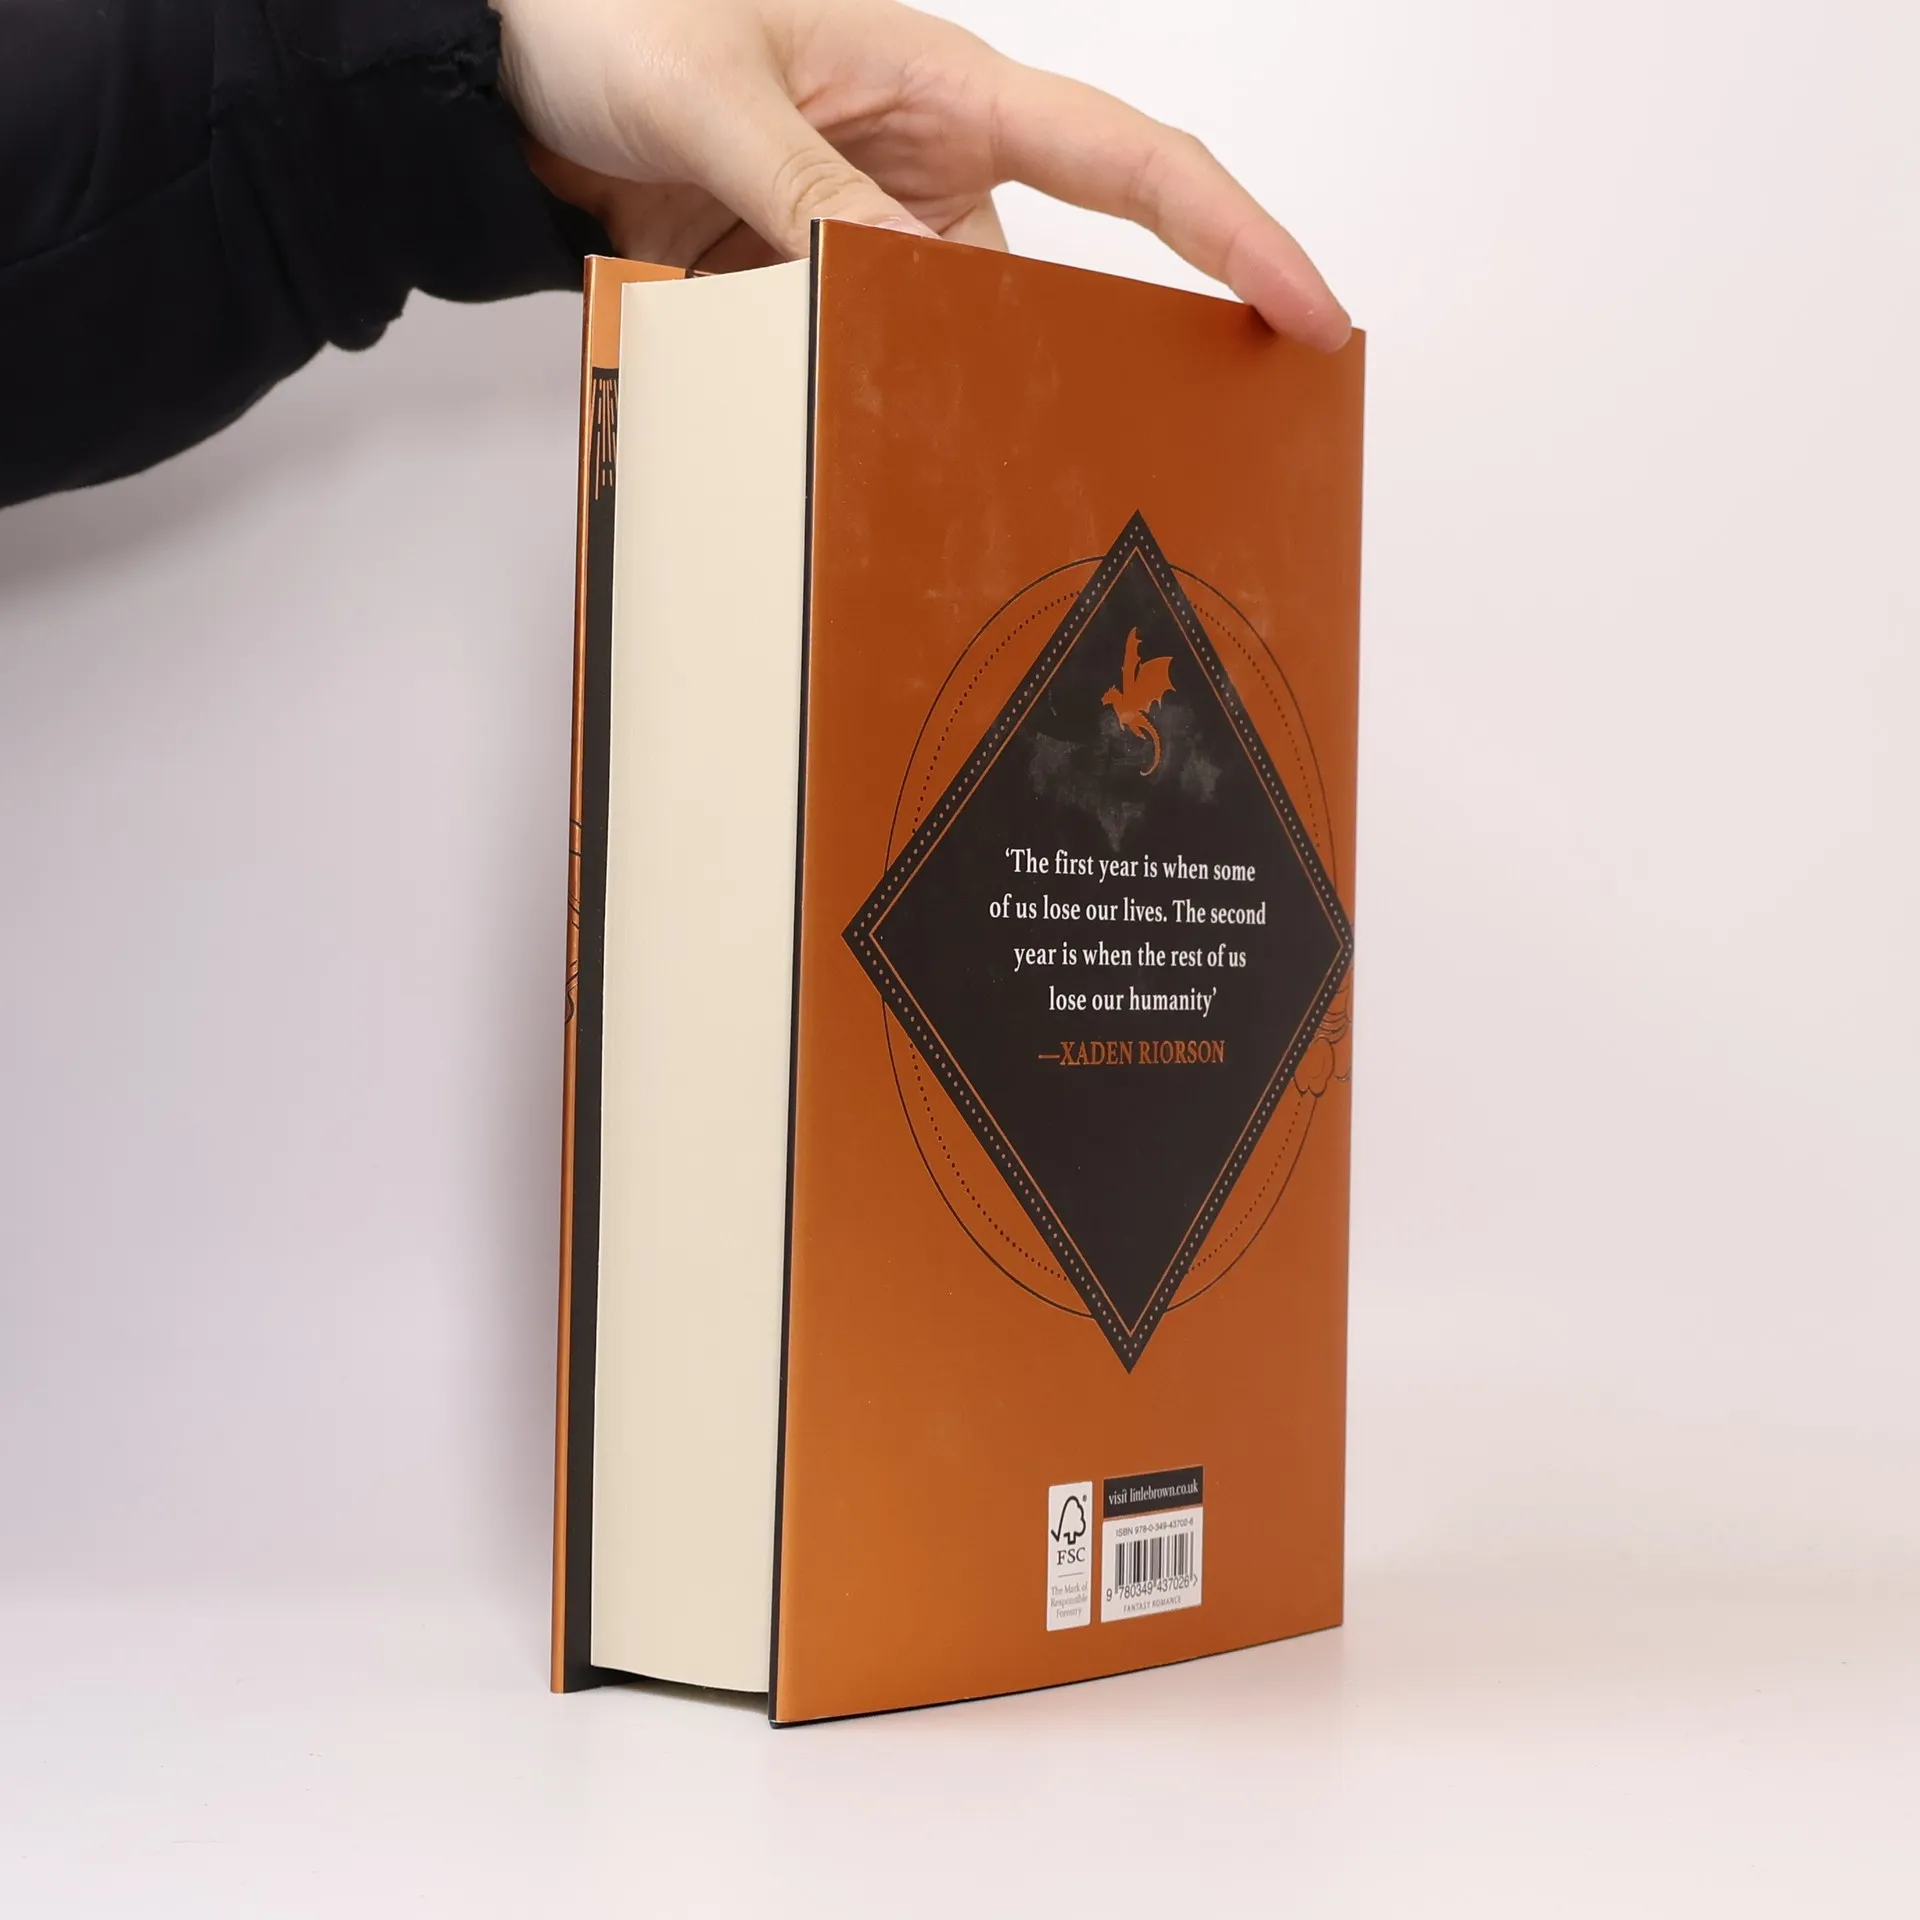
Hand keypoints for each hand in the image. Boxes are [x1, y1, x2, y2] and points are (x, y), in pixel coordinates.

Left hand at [494, 0, 1349, 347]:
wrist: (504, 75)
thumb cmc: (610, 19)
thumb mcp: (711, 95)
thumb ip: (806, 192)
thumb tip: (898, 285)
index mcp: (944, 88)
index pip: (1128, 161)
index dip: (1235, 234)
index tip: (1313, 309)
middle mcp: (924, 167)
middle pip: (1032, 293)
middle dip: (1019, 368)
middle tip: (1005, 454)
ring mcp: (865, 237)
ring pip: (930, 349)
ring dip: (882, 386)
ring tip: (818, 392)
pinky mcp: (807, 286)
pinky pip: (846, 362)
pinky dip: (816, 389)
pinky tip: (769, 396)